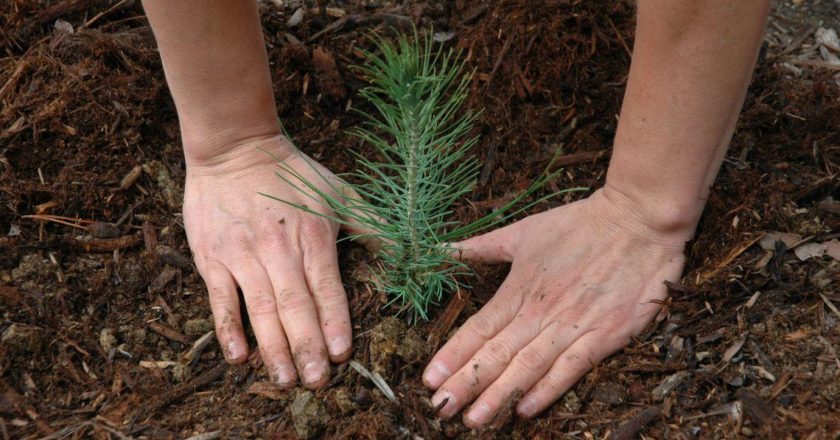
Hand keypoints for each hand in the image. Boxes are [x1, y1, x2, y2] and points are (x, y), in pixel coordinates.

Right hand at [183, 134, 354, 388]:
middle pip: (294, 305)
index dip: (334, 321)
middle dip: (307, 346)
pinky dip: (228, 328)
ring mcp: (243, 255)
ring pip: (260, 308)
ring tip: (285, 379)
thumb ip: (373, 225)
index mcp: (313, 236)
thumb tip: (411, 250)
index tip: (342, 354)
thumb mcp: (339, 192)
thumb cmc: (293, 173)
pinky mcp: (213, 257)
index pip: (326, 287)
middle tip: (317, 381)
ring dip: (273, 346)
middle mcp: (278, 249)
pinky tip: (239, 356)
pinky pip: (220, 298)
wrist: (234, 147)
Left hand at [422, 187, 690, 426]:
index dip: (452, 355)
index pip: (478, 328)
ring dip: (499, 395)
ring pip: (528, 366)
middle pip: (497, 354)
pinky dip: (548, 389)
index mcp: (519, 288)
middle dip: (466, 384)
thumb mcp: (524, 231)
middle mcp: (541, 311)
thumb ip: (482, 246)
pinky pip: (571, 368)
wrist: (638, 220)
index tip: (429, 379)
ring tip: (474, 420)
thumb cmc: (579, 224)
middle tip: (441, 409)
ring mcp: (573, 325)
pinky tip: (525, 409)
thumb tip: (443, 249)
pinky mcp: (605, 335)